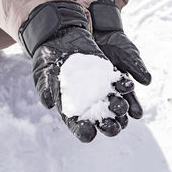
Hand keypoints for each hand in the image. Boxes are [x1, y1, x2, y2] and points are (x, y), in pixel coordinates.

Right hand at [19, 1, 134, 141]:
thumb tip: (48, 103)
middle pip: (98, 119)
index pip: (77, 125)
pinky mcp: (106, 75)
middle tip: (114, 129)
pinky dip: (123, 85)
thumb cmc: (46, 59)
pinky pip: (117, 83)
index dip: (82, 131)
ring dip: (119, 107)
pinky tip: (128, 86)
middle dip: (107, 125)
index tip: (89, 134)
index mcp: (69, 108)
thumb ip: (46, 88)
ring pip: (111, 103)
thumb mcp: (43, 73)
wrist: (58, 37)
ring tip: (123, 108)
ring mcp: (98, 89)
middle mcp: (86, 102)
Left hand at [89, 0, 151, 118]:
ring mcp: (94, 89)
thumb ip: (136, 66)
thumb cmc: (116, 43)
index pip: (130, 101)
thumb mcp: (128, 53)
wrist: (98, 29)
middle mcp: (109, 91)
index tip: (136, 114)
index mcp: (123, 87)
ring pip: (97, 106)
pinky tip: (81, 114)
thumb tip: (148, 81)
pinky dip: (80, 105)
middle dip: (116, 118)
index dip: (134, 107)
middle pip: (113, 108)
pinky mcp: (80, 85)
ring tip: (102, 125)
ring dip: (99, 117)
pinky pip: (79, 97)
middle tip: (117, 127)